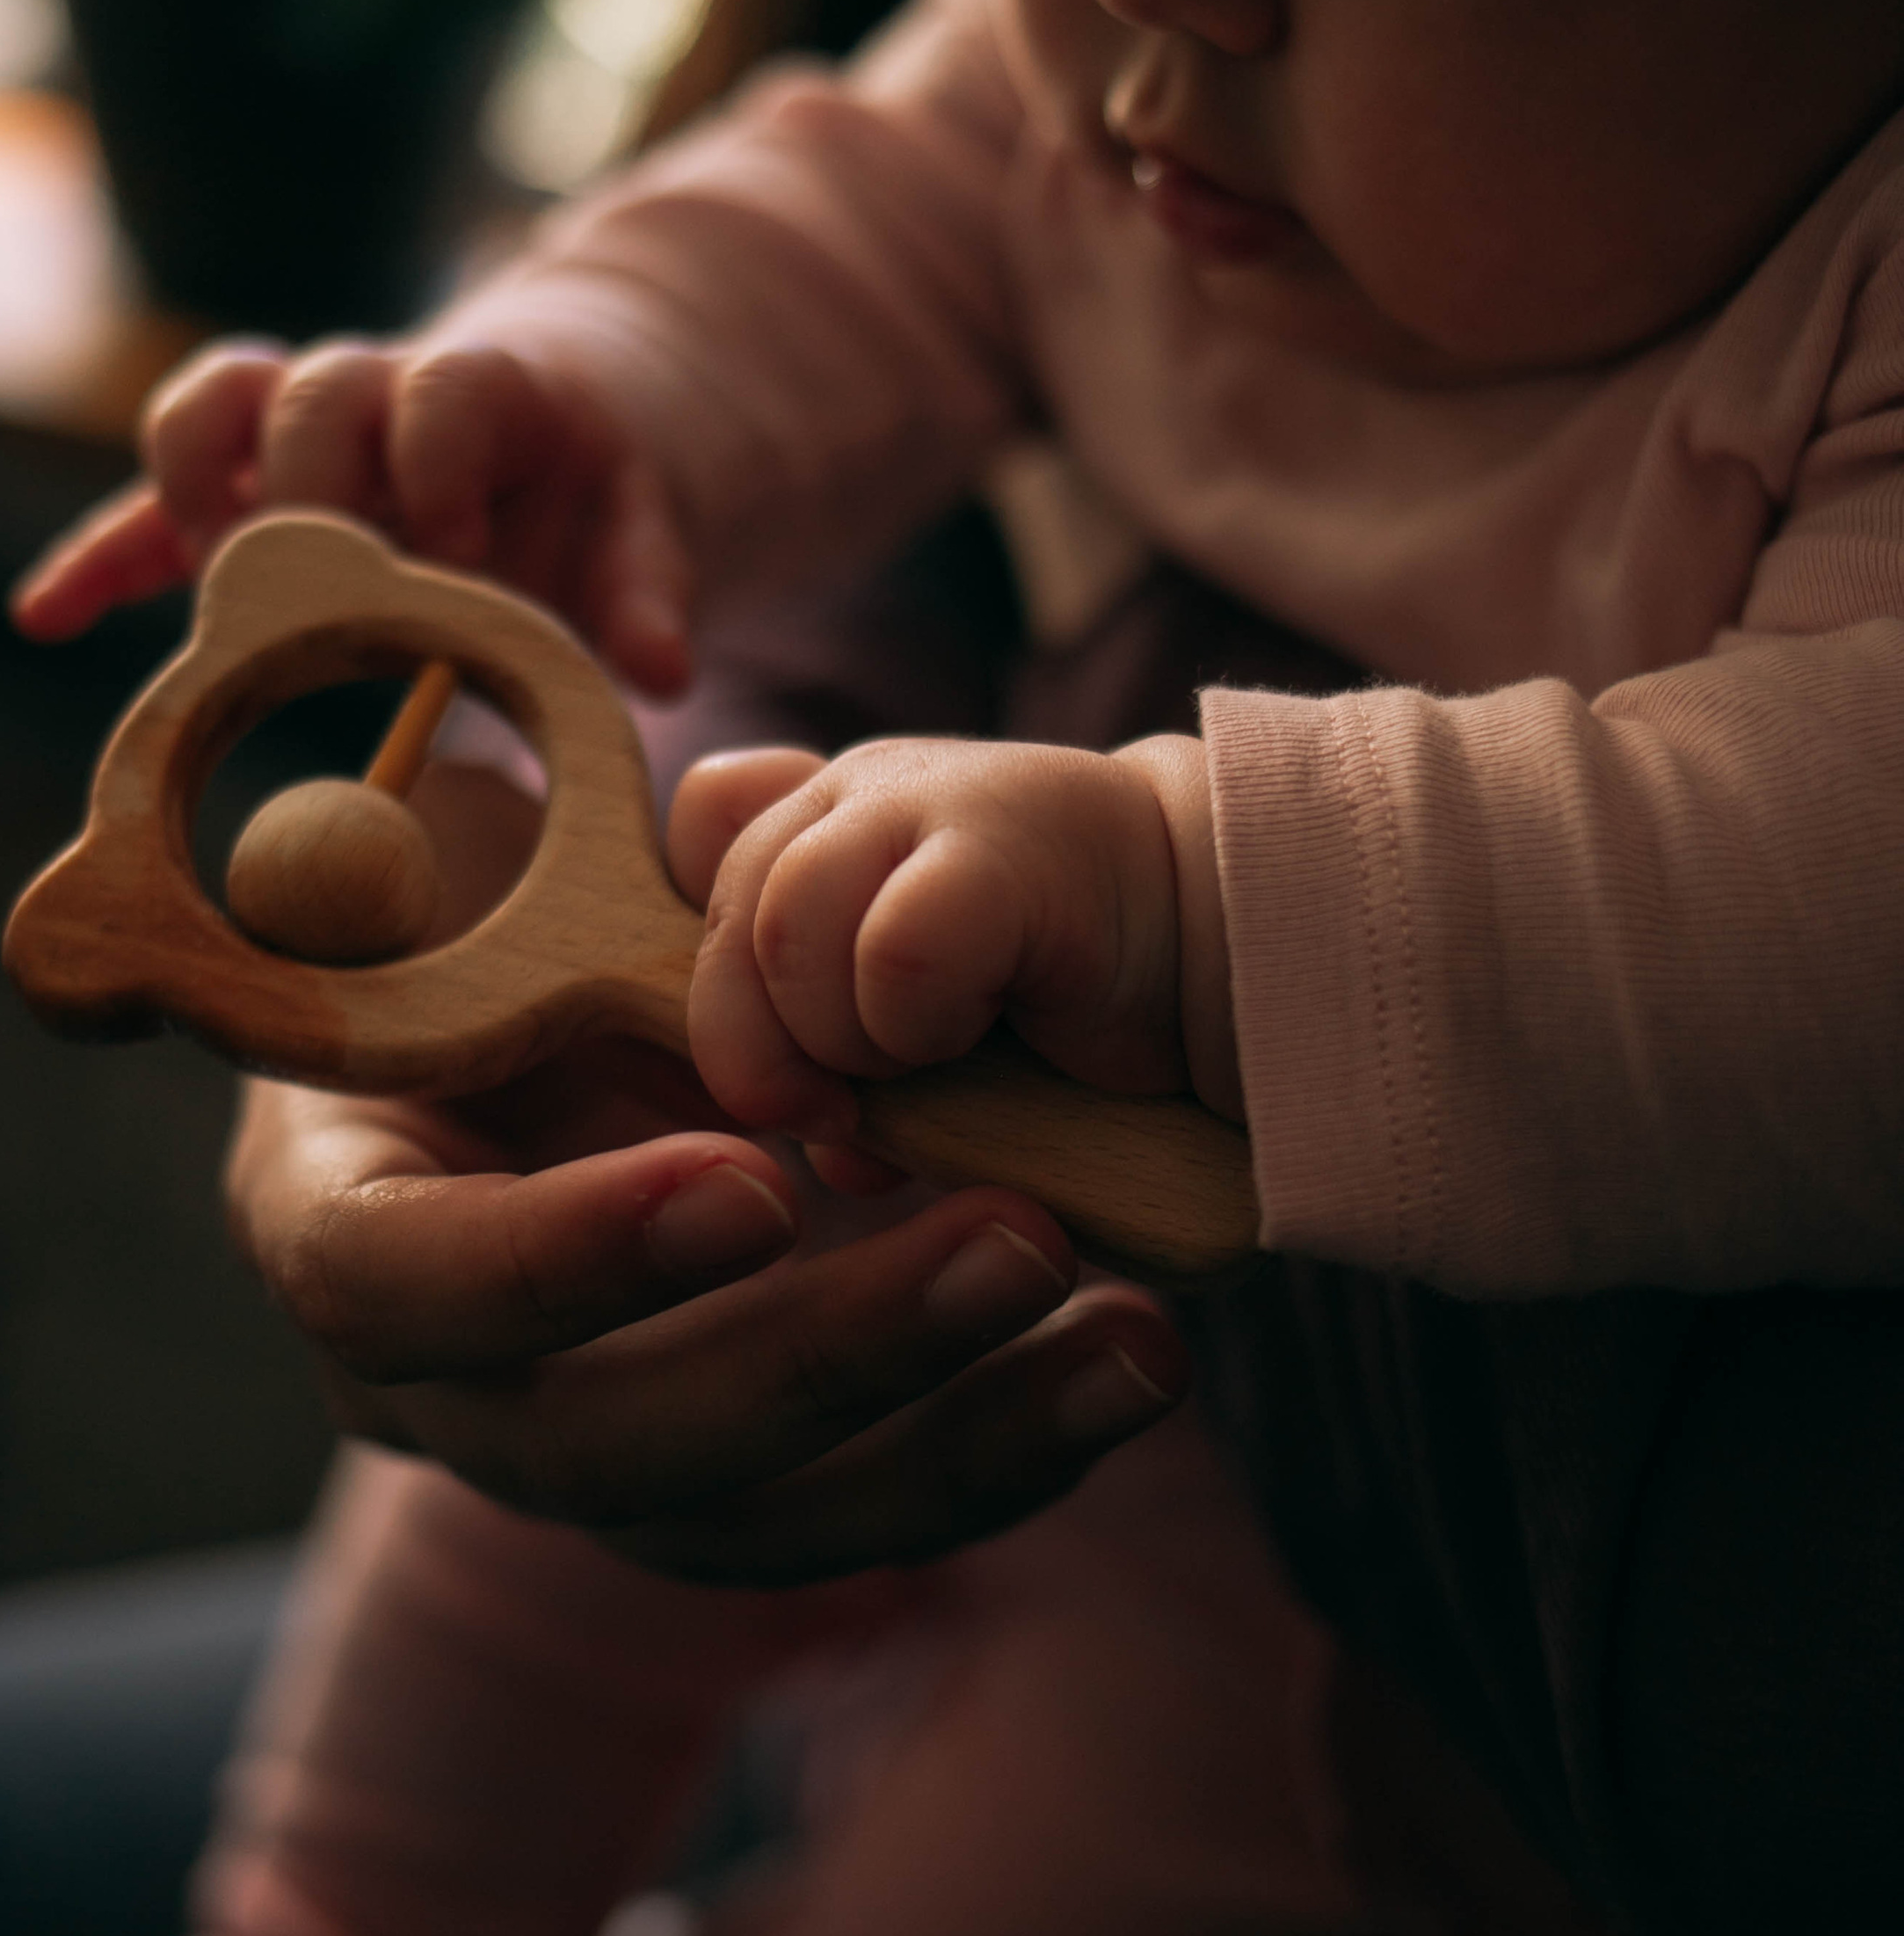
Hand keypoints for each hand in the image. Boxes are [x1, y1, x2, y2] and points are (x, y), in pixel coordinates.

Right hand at [11, 334, 693, 695]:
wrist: (535, 444)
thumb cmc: (585, 493)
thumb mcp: (635, 529)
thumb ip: (648, 588)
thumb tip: (668, 674)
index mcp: (478, 388)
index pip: (439, 389)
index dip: (434, 454)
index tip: (451, 544)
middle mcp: (373, 389)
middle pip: (313, 389)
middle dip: (314, 477)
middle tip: (332, 575)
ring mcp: (291, 433)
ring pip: (215, 405)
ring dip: (196, 479)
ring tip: (205, 575)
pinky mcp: (235, 491)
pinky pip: (147, 507)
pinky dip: (100, 555)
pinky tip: (47, 616)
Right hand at [222, 762, 1186, 1586]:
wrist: (519, 1052)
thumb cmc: (487, 940)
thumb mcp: (509, 877)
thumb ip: (585, 855)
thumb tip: (733, 810)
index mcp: (332, 1218)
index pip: (395, 1285)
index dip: (558, 1257)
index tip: (750, 1182)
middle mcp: (439, 1387)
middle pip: (599, 1445)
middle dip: (816, 1355)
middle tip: (1012, 1240)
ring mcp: (577, 1464)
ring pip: (746, 1523)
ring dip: (951, 1438)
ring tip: (1126, 1339)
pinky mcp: (711, 1502)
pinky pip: (846, 1521)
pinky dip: (997, 1453)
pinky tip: (1123, 1371)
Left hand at [673, 737, 1193, 1145]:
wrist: (1239, 964)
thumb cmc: (1070, 1018)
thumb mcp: (919, 1047)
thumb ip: (837, 1062)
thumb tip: (808, 1138)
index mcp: (823, 829)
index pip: (696, 836)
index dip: (720, 961)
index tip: (788, 1047)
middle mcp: (857, 797)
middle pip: (727, 915)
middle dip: (763, 1044)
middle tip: (844, 1105)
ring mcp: (921, 801)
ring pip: (786, 924)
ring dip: (842, 1034)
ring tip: (924, 1057)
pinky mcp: (999, 847)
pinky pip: (891, 948)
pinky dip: (916, 1022)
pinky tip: (979, 1030)